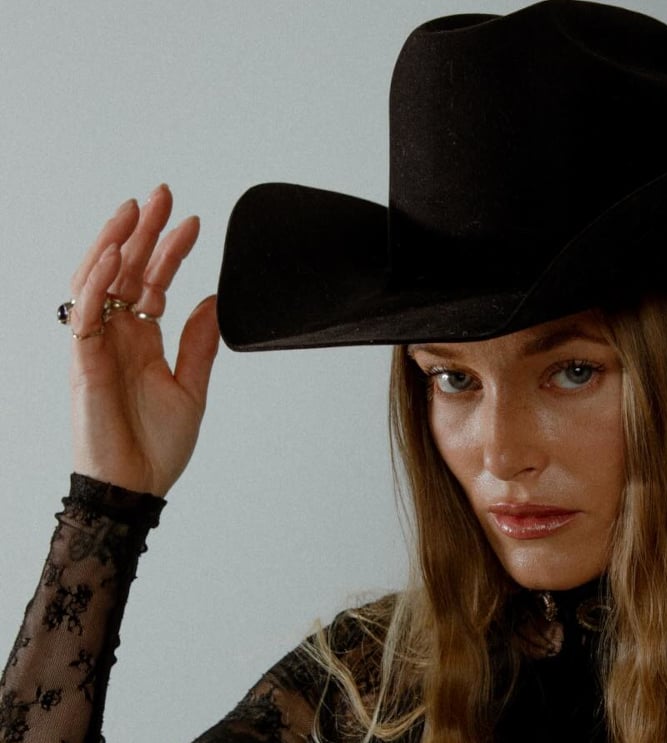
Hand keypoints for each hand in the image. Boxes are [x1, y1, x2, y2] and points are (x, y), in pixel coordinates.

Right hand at [67, 184, 219, 495]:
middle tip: (161, 192)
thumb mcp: (192, 388)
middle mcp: (117, 336)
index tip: (193, 221)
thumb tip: (211, 301)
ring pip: (97, 282)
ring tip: (133, 208)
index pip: (154, 282)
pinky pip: (83, 315)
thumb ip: (198, 343)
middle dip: (141, 231)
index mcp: (143, 339)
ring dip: (113, 243)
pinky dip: (96, 284)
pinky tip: (113, 256)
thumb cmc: (158, 446)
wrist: (138, 487)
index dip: (170, 250)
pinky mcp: (83, 363)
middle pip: (125, 271)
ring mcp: (97, 346)